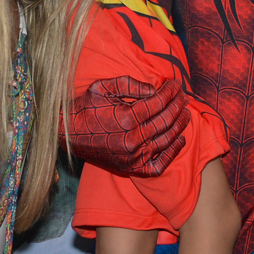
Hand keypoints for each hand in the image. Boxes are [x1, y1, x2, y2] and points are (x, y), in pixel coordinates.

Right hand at [64, 76, 190, 176]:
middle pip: (166, 120)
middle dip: (178, 105)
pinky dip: (172, 153)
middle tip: (185, 96)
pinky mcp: (131, 168)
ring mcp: (133, 156)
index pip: (159, 102)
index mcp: (127, 117)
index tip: (176, 84)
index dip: (170, 91)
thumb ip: (130, 84)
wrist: (68, 134)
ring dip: (180, 125)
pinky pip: (158, 165)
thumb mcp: (104, 87)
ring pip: (166, 140)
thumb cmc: (85, 107)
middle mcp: (133, 139)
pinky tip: (180, 140)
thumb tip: (155, 89)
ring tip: (186, 113)